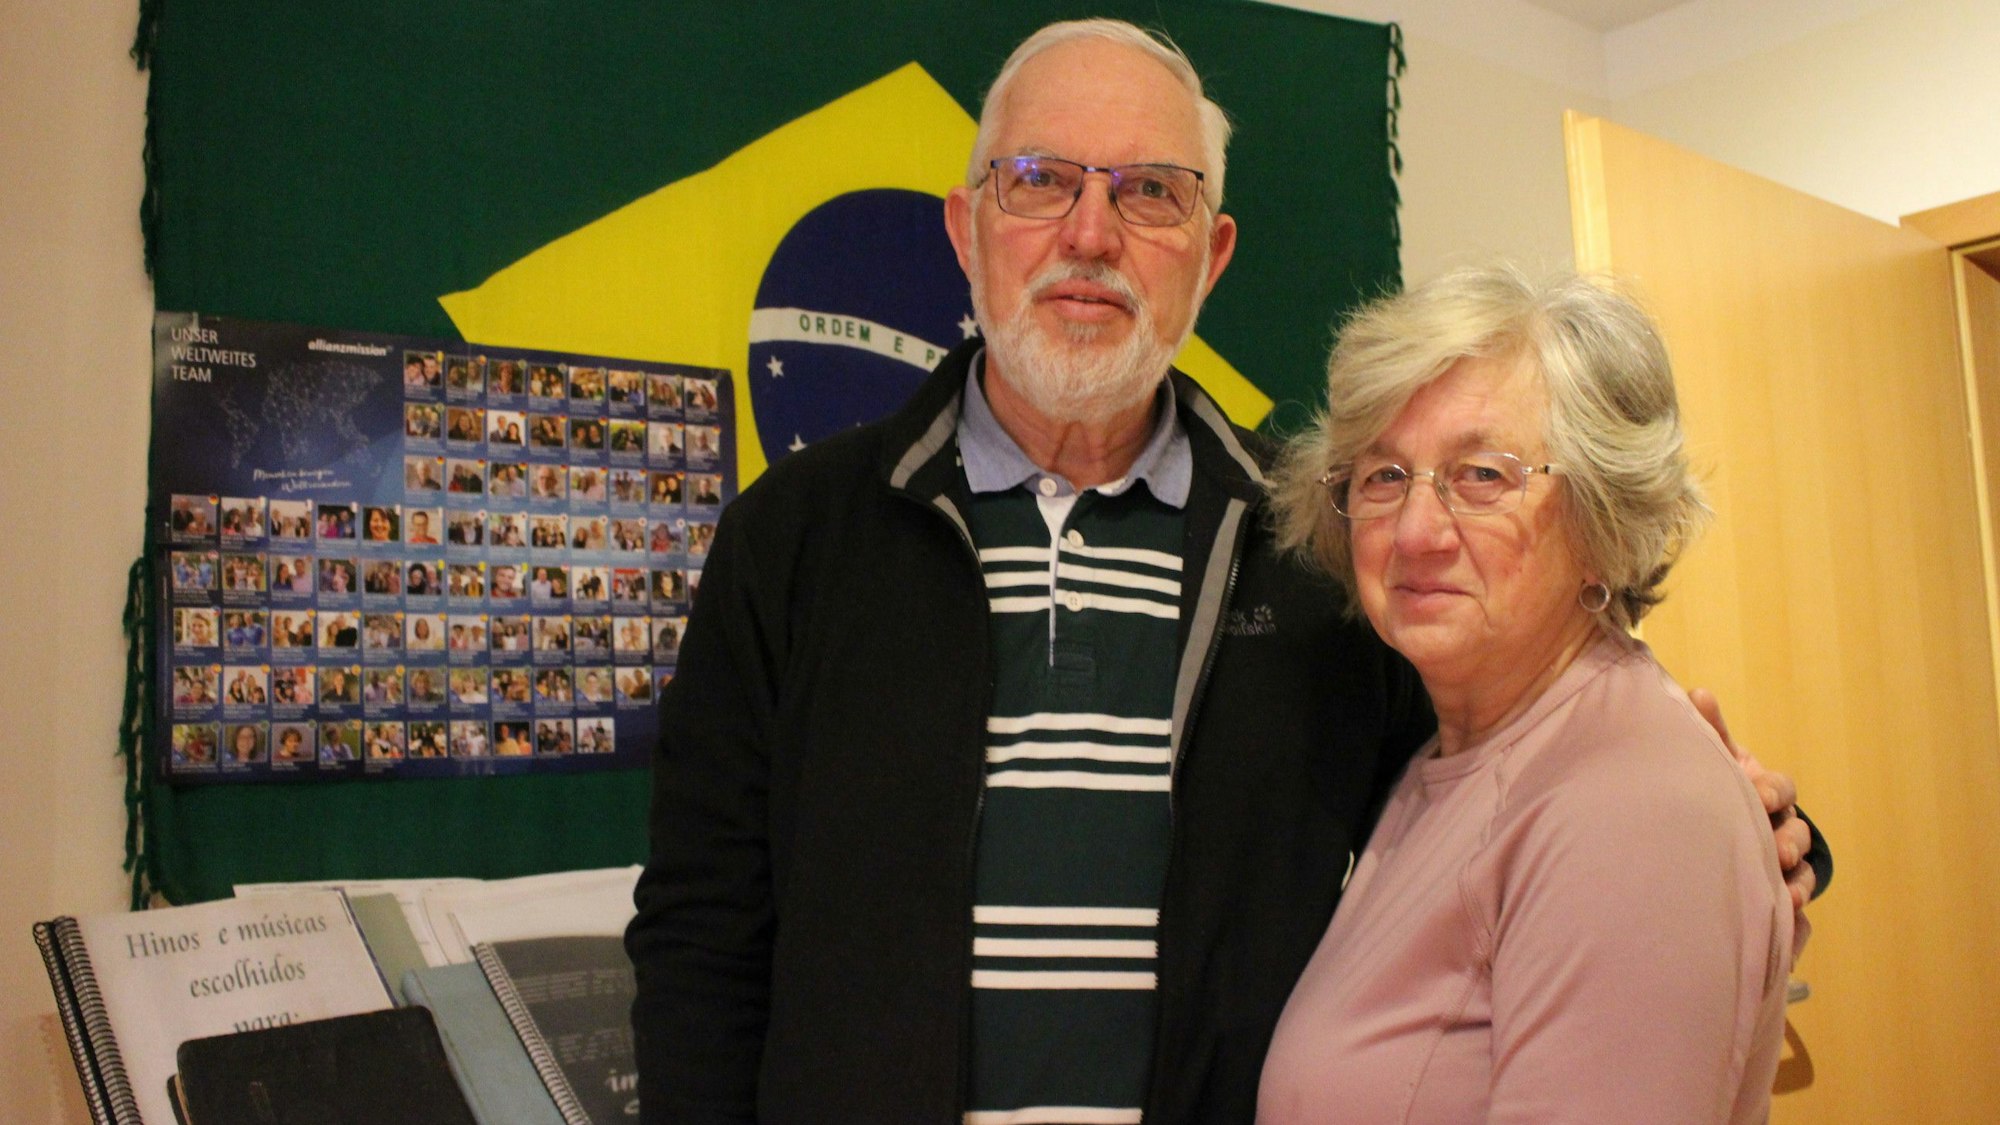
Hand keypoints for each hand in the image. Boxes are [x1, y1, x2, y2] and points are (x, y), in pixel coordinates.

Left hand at [1688, 688, 1814, 954]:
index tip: (1756, 793)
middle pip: (1796, 831)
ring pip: (1800, 870)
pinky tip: (1783, 914)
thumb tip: (1698, 693)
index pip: (1779, 788)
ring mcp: (1780, 861)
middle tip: (1777, 849)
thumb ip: (1707, 731)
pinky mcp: (1775, 893)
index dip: (1771, 791)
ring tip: (1785, 892)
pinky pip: (1793, 902)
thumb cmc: (1707, 787)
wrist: (1694, 836)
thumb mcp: (1708, 760)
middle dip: (1789, 839)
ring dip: (1796, 879)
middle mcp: (1778, 825)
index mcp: (1762, 791)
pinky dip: (1791, 906)